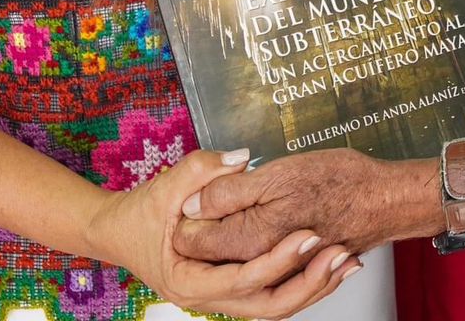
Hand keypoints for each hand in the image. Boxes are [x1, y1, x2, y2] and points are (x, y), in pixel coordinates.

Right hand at [89, 147, 358, 317]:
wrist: (116, 232)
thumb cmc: (138, 213)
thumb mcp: (166, 187)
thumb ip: (203, 170)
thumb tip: (240, 158)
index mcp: (190, 283)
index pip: (244, 280)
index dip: (279, 260)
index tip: (309, 235)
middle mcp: (209, 299)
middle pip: (269, 306)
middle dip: (308, 283)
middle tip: (340, 254)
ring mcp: (223, 298)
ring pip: (276, 305)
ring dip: (313, 286)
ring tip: (348, 261)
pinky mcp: (235, 287)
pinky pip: (273, 292)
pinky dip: (302, 280)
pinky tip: (330, 262)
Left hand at [175, 147, 435, 264]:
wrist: (390, 201)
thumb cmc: (341, 181)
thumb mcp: (277, 174)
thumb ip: (229, 191)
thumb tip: (193, 206)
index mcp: (251, 240)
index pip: (195, 241)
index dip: (188, 216)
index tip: (191, 195)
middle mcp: (264, 264)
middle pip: (213, 254)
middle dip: (206, 231)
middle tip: (209, 202)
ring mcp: (282, 270)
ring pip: (240, 262)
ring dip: (230, 239)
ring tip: (236, 213)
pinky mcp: (301, 269)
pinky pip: (269, 269)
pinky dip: (259, 250)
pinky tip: (266, 228)